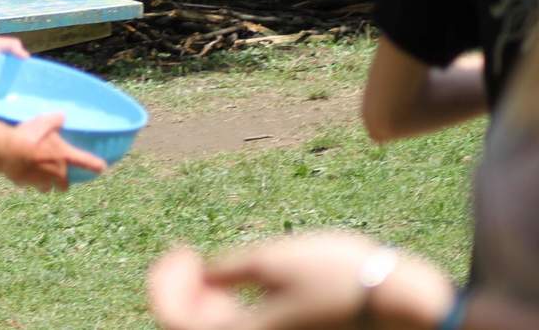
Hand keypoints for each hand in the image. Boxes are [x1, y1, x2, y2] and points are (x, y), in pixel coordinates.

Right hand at [3, 112, 105, 191]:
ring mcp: (40, 181)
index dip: (96, 166)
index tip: (102, 168)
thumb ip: (55, 121)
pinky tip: (20, 170)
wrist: (7, 152)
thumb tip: (62, 116)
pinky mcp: (25, 184)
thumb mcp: (44, 123)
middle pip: (64, 186)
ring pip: (45, 188)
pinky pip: (28, 185)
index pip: (86, 163)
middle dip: (62, 183)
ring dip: (44, 183)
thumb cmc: (29, 136)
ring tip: (36, 173)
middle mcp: (56, 173)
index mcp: (64, 157)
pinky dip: (27, 180)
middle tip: (58, 176)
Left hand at [149, 233, 452, 329]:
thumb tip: (201, 274)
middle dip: (180, 291)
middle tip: (186, 255)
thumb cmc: (346, 278)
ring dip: (202, 300)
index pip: (175, 321)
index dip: (165, 285)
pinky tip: (235, 281)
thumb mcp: (279, 260)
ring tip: (207, 266)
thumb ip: (230, 270)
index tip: (180, 251)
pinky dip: (227, 308)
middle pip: (193, 328)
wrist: (408, 303)